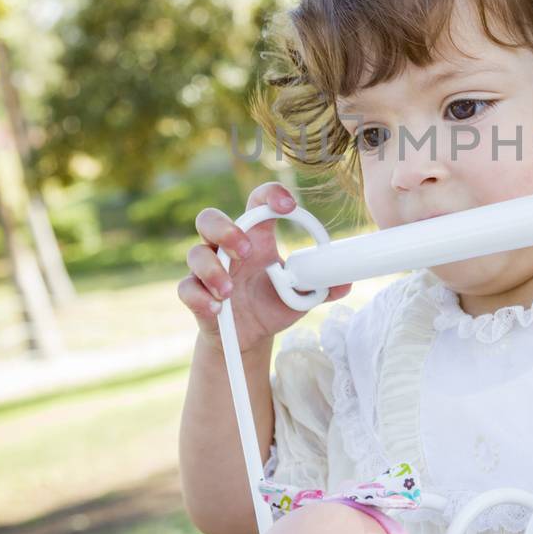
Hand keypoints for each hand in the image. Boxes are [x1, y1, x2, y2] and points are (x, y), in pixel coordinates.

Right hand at [178, 182, 351, 353]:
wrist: (248, 338)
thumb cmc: (273, 304)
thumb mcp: (301, 296)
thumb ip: (322, 286)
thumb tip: (345, 282)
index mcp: (255, 237)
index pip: (256, 203)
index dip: (269, 195)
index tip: (288, 206)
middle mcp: (226, 248)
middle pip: (210, 219)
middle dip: (226, 230)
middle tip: (247, 251)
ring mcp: (208, 271)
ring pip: (195, 253)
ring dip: (213, 269)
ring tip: (230, 290)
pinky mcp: (195, 296)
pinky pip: (186, 289)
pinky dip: (200, 297)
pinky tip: (217, 309)